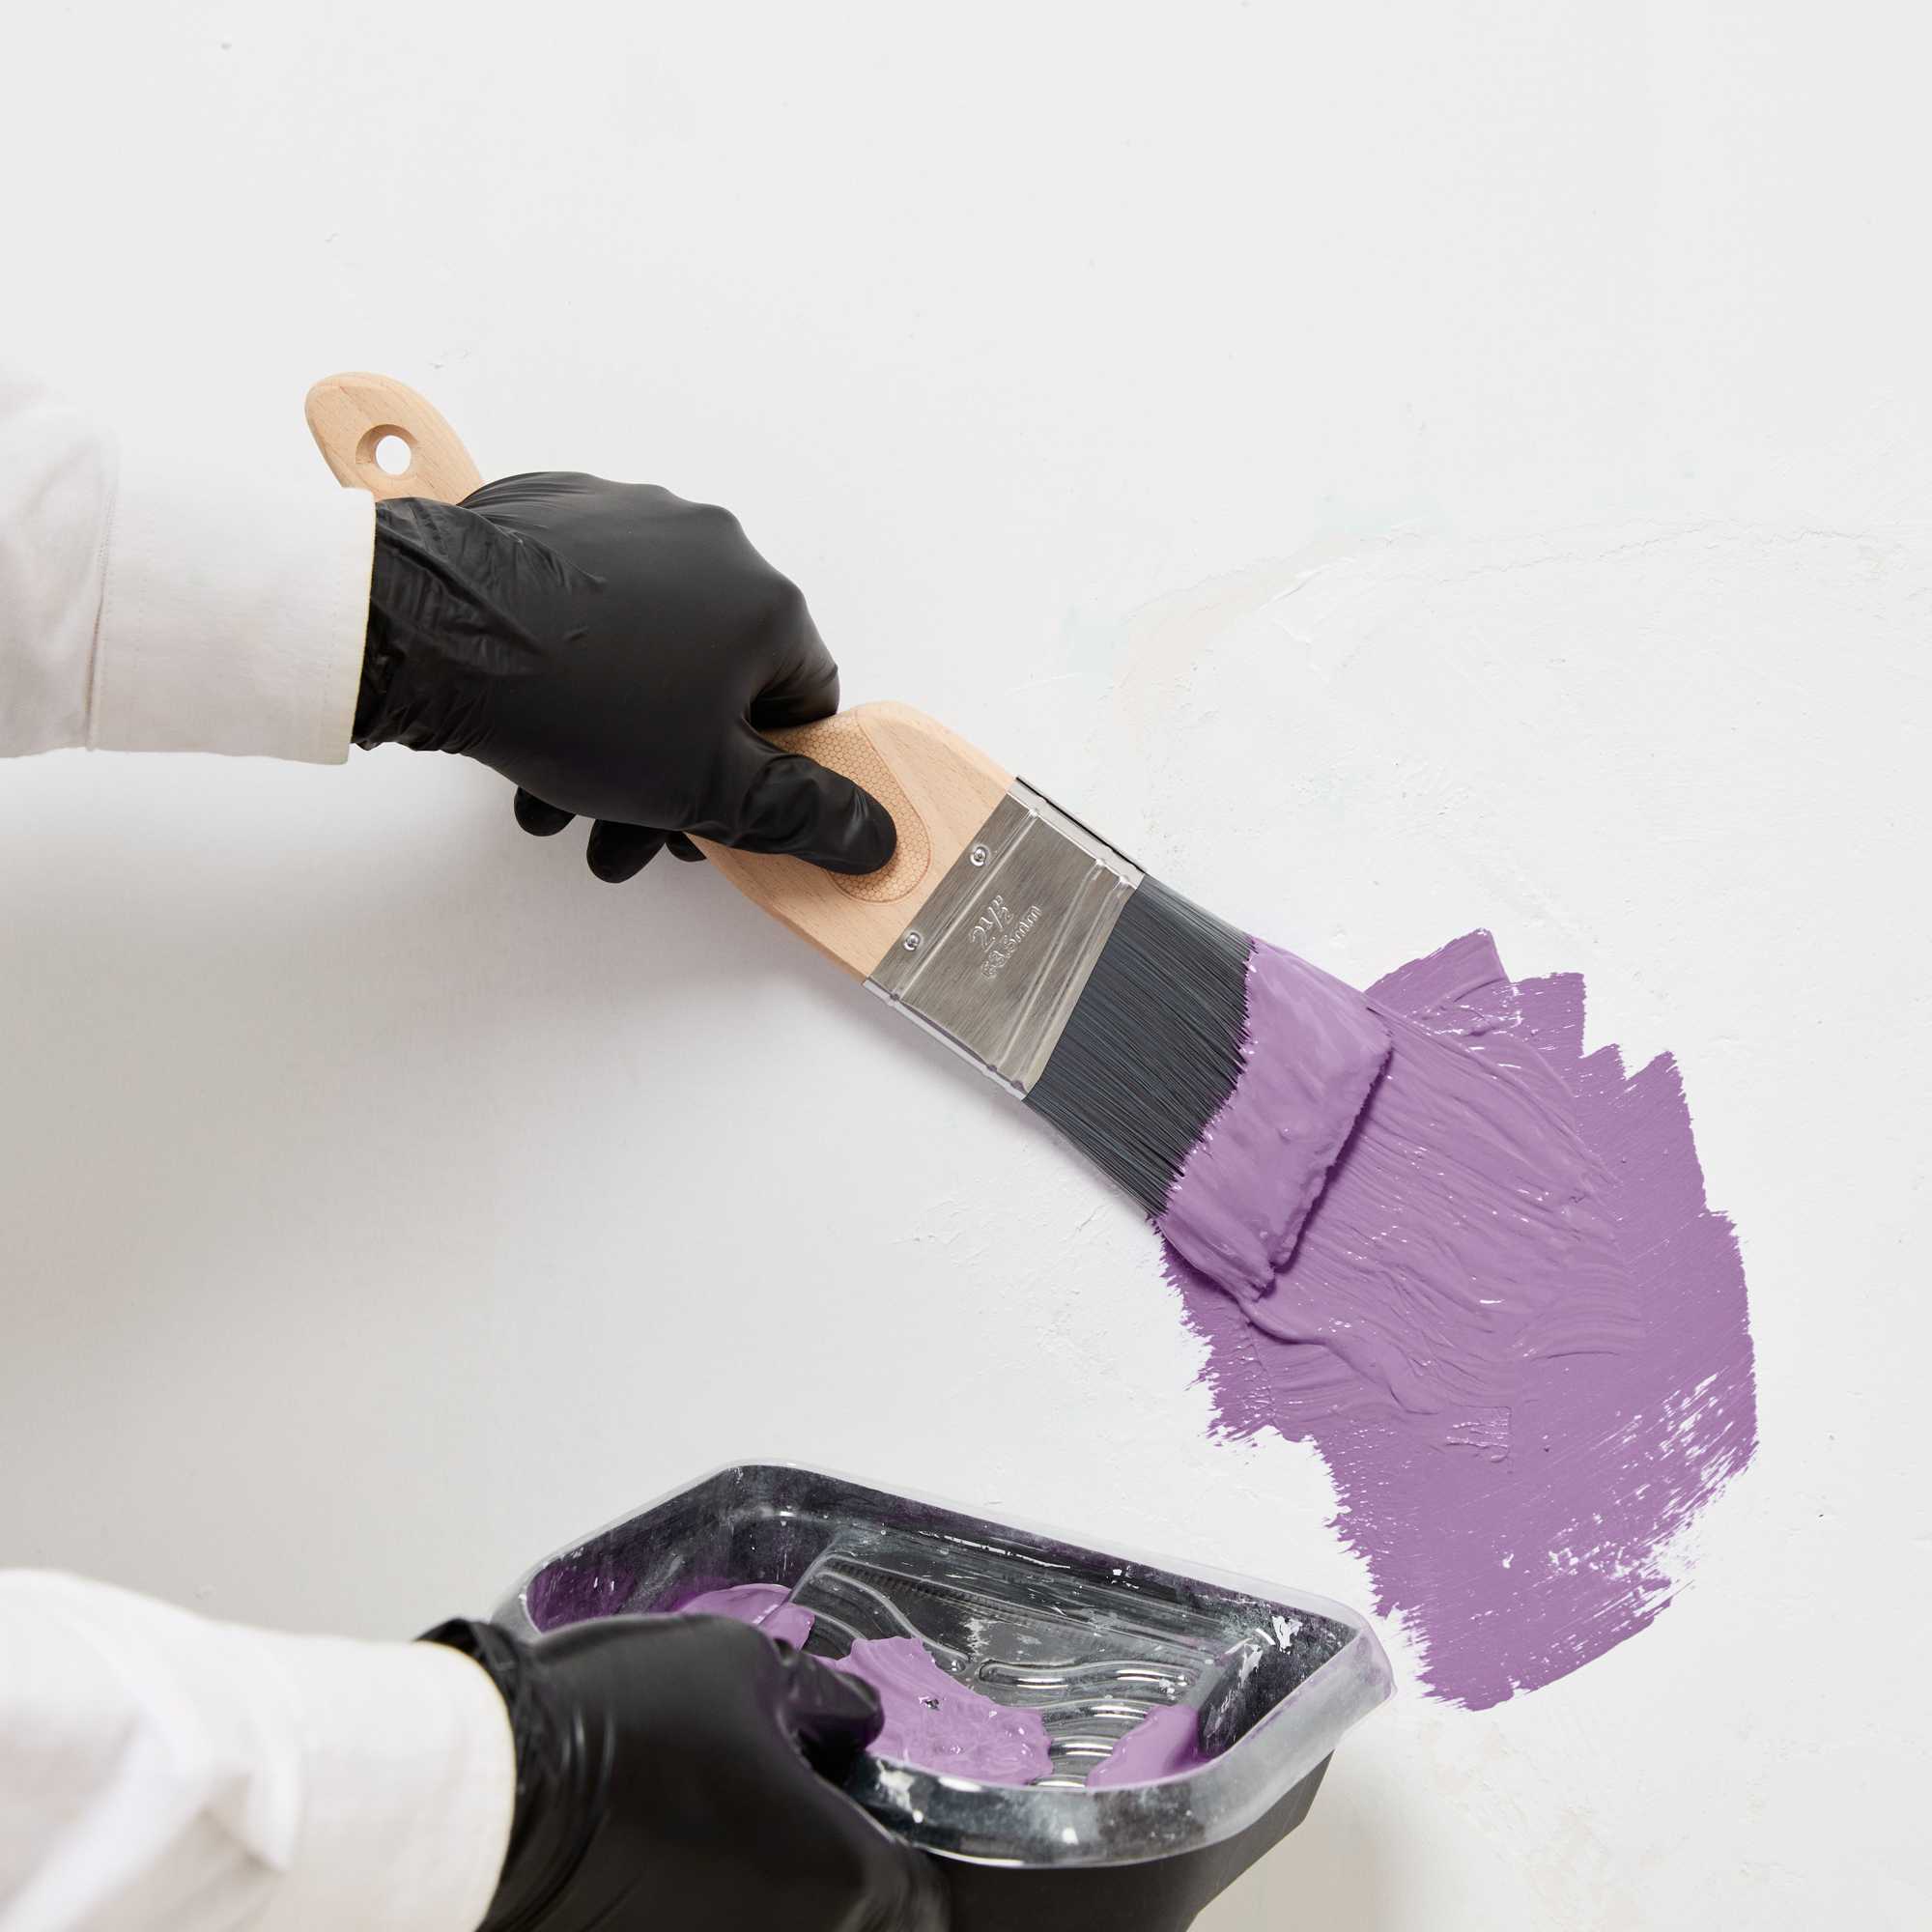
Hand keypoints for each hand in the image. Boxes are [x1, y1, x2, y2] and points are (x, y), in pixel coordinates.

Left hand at [357, 475, 897, 882]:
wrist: (434, 630)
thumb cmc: (576, 701)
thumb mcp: (706, 788)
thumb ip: (801, 814)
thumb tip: (878, 836)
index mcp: (767, 602)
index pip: (806, 704)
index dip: (764, 776)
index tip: (715, 816)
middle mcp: (712, 543)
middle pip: (719, 682)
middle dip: (674, 769)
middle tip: (628, 831)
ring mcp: (630, 519)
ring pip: (648, 650)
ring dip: (615, 734)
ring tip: (560, 798)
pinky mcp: (557, 517)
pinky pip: (588, 605)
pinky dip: (573, 666)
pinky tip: (532, 719)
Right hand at [425, 1614, 945, 1931]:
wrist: (494, 1796)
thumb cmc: (625, 1724)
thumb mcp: (749, 1665)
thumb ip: (824, 1701)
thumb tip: (854, 1719)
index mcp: (845, 1883)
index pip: (921, 1894)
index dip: (904, 1844)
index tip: (871, 1806)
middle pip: (855, 1916)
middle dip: (835, 1869)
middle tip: (800, 1800)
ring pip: (782, 1922)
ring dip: (771, 1888)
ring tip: (730, 1821)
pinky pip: (720, 1927)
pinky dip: (719, 1903)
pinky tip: (684, 1851)